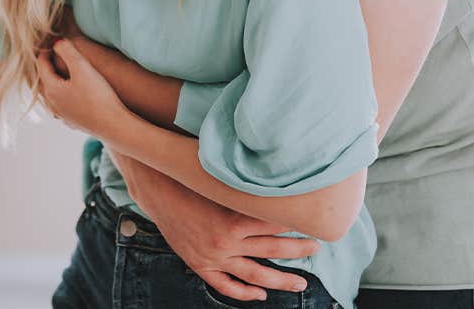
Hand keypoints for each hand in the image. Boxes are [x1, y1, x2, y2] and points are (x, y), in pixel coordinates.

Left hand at [35, 38, 126, 136]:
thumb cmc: (98, 96)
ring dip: (52, 81)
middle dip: (46, 65)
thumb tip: (56, 41)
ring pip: (50, 94)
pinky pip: (60, 105)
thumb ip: (67, 51)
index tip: (54, 41)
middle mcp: (52, 104)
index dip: (46, 50)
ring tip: (60, 70)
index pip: (41, 64)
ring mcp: (61, 114)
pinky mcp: (72, 121)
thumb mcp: (82, 67)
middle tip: (54, 53)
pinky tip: (69, 93)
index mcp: (51, 89)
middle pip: (42, 80)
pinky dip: (60, 94)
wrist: (113, 125)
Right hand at [110, 150, 318, 300]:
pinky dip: (244, 292)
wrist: (157, 191)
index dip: (296, 223)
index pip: (275, 224)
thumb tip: (276, 178)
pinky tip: (260, 294)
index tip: (314, 221)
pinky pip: (226, 285)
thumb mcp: (220, 181)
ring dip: (281, 279)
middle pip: (272, 250)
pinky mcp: (201, 265)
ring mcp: (214, 257)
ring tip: (301, 282)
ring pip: (255, 274)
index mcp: (233, 219)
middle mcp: (226, 242)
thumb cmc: (190, 181)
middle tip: (316, 248)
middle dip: (298, 250)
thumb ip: (246, 186)